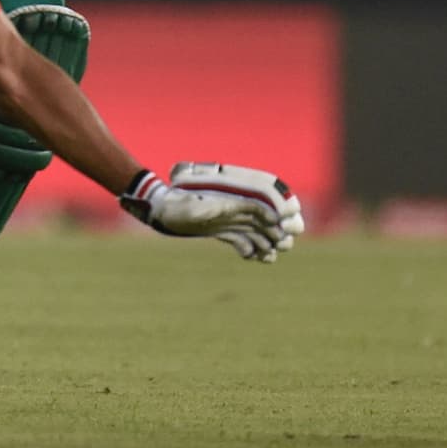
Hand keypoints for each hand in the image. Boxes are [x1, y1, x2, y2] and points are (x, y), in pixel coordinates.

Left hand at [121, 162, 304, 262]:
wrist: (160, 212)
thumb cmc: (177, 206)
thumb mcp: (200, 209)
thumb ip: (228, 210)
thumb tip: (261, 214)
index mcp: (236, 191)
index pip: (271, 195)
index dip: (284, 207)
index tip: (286, 221)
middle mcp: (238, 203)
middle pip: (273, 216)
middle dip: (282, 230)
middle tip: (280, 243)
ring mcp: (233, 218)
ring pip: (263, 232)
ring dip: (269, 244)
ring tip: (267, 255)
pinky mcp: (226, 231)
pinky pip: (247, 241)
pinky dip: (253, 250)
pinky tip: (251, 257)